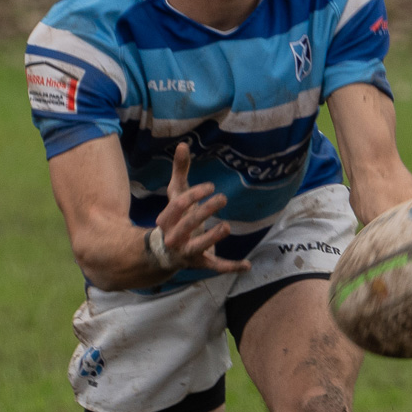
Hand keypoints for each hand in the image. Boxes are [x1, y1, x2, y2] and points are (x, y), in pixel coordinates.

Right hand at [149, 143, 250, 275]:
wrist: (164, 253)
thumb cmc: (175, 217)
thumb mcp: (177, 194)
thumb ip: (180, 170)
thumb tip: (183, 144)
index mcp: (166, 219)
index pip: (178, 204)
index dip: (195, 194)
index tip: (212, 186)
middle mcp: (173, 237)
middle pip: (189, 223)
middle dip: (206, 209)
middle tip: (223, 198)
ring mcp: (186, 252)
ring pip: (199, 247)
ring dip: (213, 237)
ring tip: (227, 226)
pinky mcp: (200, 264)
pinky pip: (215, 266)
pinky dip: (231, 266)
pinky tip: (247, 265)